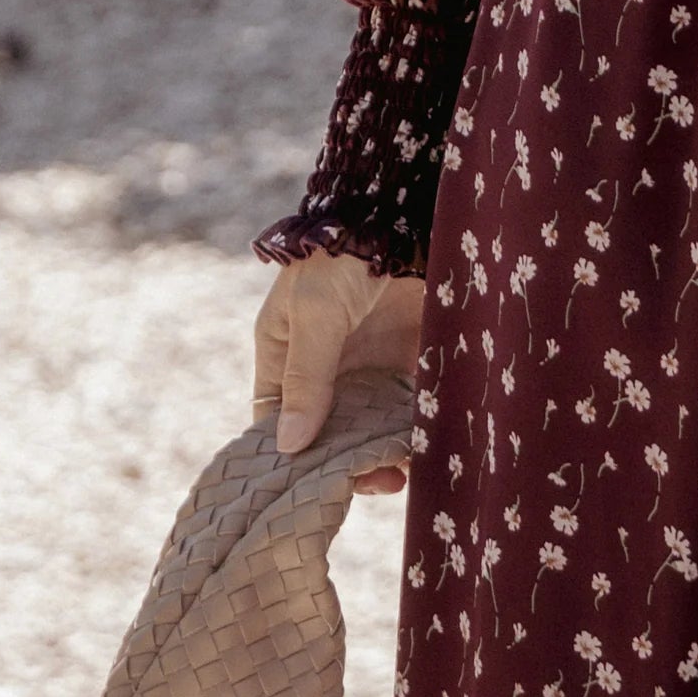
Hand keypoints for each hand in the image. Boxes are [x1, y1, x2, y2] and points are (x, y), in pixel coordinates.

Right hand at [254, 247, 427, 482]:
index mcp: (285, 351)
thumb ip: (308, 379)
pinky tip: (421, 448)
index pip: (277, 416)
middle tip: (369, 481)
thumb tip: (290, 446)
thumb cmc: (343, 256)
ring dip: (380, 452)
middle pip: (326, 430)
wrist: (404, 212)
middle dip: (343, 461)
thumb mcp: (315, 314)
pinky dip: (411, 431)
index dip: (289, 452)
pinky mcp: (408, 359)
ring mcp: (368, 364)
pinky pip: (407, 407)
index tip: (310, 483)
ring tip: (398, 470)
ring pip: (368, 427)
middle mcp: (326, 364)